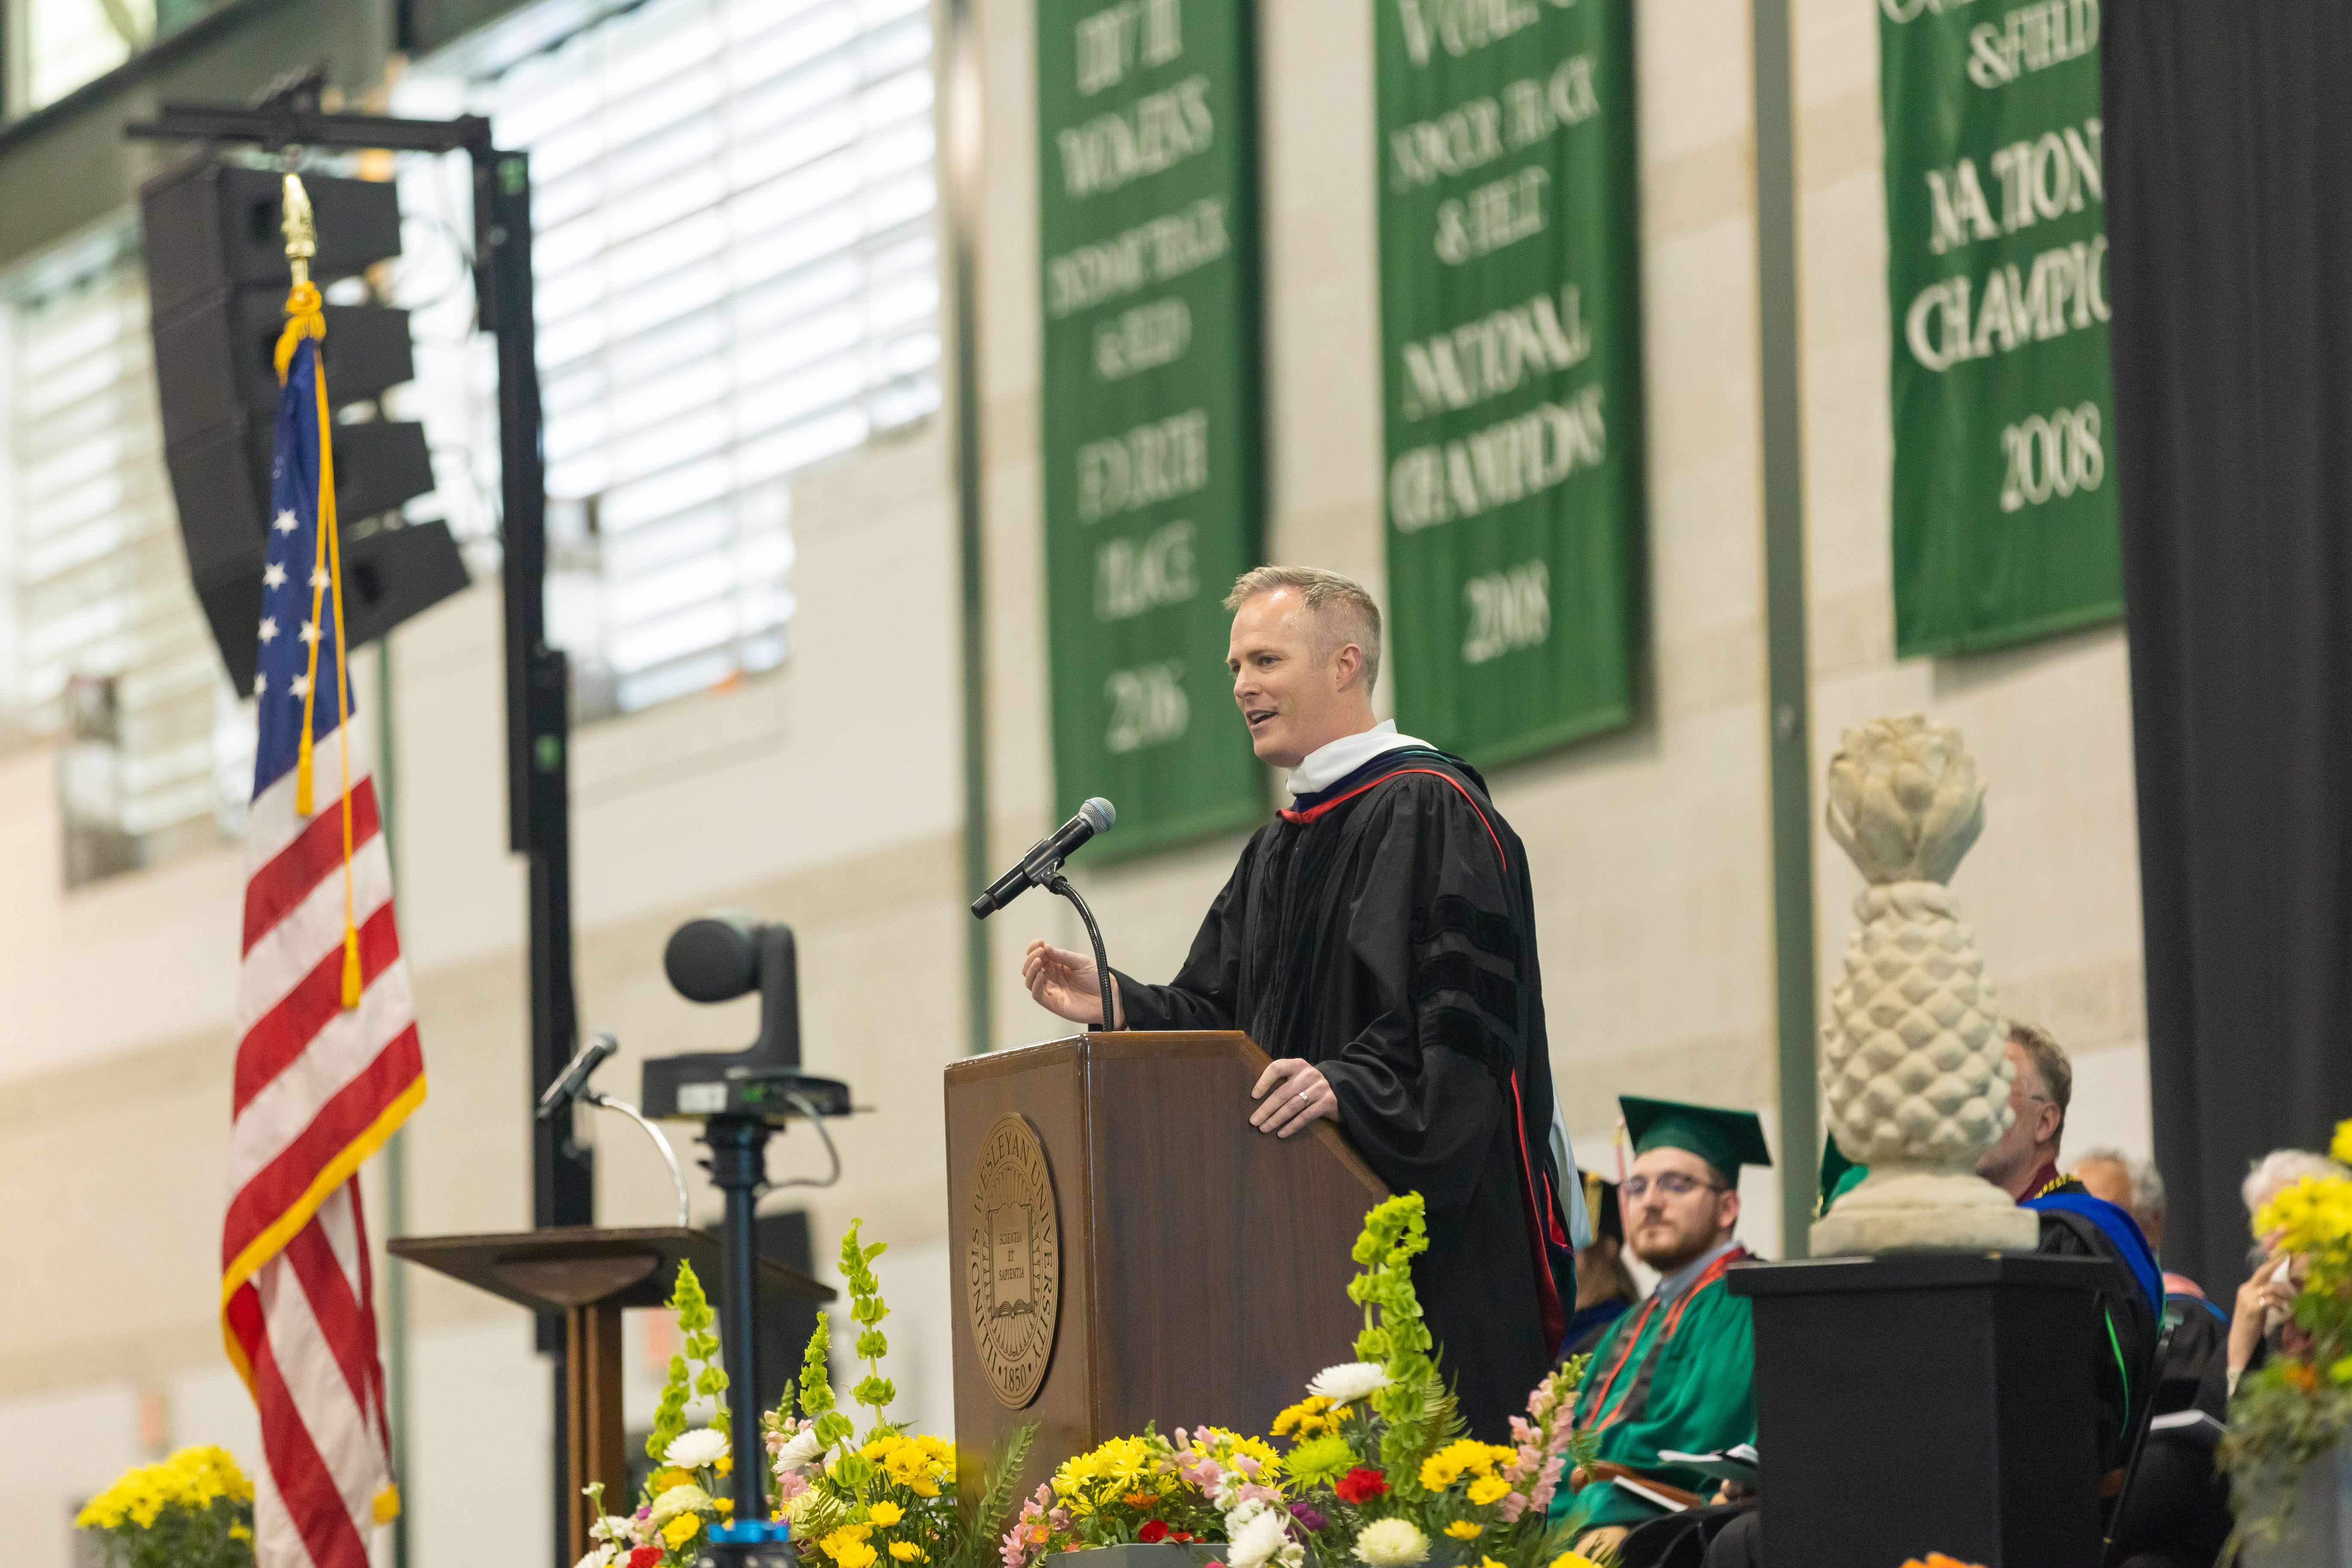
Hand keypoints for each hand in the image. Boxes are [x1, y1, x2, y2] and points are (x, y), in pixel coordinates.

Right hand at [1022, 940, 1121, 1026]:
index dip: (1034, 948)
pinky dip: (1035, 984)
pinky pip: (1037, 995)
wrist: (1107, 996)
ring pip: (1029, 980)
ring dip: (1031, 969)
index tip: (1039, 942)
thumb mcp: (1080, 962)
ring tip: (1039, 960)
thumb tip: (1045, 947)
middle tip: (1040, 951)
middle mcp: (1050, 977)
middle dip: (1032, 957)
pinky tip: (1042, 975)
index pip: (1037, 956)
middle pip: (1030, 967)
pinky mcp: (1052, 1003)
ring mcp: (1050, 990)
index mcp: (1055, 965)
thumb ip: (1063, 956)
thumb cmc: (1096, 978)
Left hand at [1250, 1057, 1335, 1137]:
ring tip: (1264, 1128)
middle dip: (1266, 1108)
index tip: (1253, 1096)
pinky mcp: (1328, 1102)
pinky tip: (1281, 1133)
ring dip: (1276, 1119)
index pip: (1277, 1068)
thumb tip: (1254, 1098)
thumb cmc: (1307, 1086)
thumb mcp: (1296, 1077)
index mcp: (1298, 1065)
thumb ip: (1281, 1081)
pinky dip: (1292, 1126)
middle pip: (1283, 1092)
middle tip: (1254, 1121)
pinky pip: (1306, 1116)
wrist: (1338, 1091)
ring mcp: (1320, 1087)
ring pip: (1293, 1105)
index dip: (1264, 1081)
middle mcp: (1309, 1074)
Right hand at [2230, 1251, 2293, 1373]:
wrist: (2240, 1341)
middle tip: (2289, 1260)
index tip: (2285, 1255)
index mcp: (2246, 1288)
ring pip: (2270, 1287)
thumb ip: (2267, 1297)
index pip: (2261, 1271)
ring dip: (2285, 1293)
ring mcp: (2247, 1298)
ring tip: (2293, 1301)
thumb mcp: (2259, 1307)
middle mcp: (2245, 1289)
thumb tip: (2284, 1289)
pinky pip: (2270, 1300)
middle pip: (2263, 1272)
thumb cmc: (2252, 1325)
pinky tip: (2283, 1311)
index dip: (2272, 1262)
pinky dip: (2280, 1305)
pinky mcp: (2252, 1308)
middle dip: (2277, 1265)